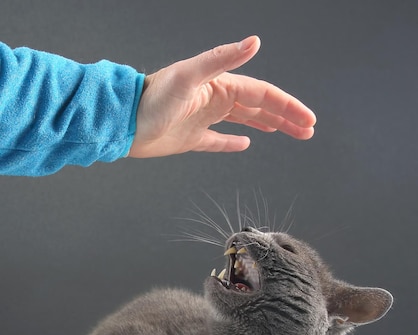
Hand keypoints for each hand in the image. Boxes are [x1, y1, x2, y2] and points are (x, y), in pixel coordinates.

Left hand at [129, 35, 315, 157]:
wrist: (124, 122)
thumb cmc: (152, 99)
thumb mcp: (188, 76)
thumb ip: (222, 58)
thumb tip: (255, 41)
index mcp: (220, 87)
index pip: (263, 94)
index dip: (288, 106)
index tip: (308, 120)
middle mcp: (215, 101)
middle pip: (260, 107)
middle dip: (286, 118)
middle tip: (307, 131)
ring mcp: (205, 119)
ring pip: (246, 122)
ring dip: (269, 125)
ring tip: (289, 133)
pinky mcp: (192, 138)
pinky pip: (219, 141)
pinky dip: (233, 143)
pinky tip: (245, 145)